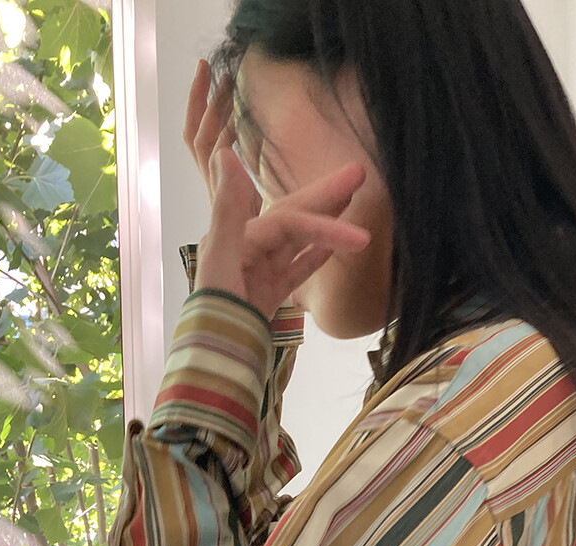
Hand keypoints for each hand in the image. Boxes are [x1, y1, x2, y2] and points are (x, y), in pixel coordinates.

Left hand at [182, 60, 370, 321]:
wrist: (215, 360)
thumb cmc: (217, 314)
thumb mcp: (219, 259)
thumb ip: (228, 209)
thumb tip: (228, 155)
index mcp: (239, 238)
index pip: (289, 220)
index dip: (323, 217)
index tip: (359, 222)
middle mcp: (249, 248)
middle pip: (294, 218)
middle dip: (326, 197)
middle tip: (360, 172)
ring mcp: (260, 272)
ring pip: (298, 240)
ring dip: (325, 221)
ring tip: (351, 200)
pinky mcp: (268, 295)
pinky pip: (295, 269)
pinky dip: (314, 255)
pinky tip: (334, 246)